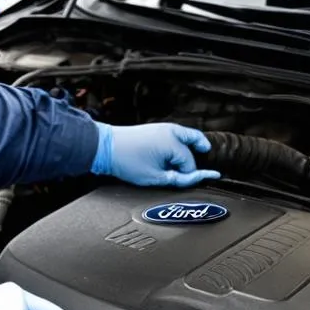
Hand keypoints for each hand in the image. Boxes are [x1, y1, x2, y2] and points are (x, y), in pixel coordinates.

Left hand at [90, 122, 220, 187]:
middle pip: (194, 146)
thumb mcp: (154, 177)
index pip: (189, 163)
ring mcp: (165, 127)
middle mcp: (172, 132)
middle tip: (199, 170)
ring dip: (196, 144)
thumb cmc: (127, 162)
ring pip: (190, 135)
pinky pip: (179, 133)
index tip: (183, 182)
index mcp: (173, 144)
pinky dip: (185, 140)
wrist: (106, 147)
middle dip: (195, 159)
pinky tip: (184, 149)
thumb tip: (196, 178)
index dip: (188, 175)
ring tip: (203, 152)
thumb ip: (178, 179)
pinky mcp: (158, 127)